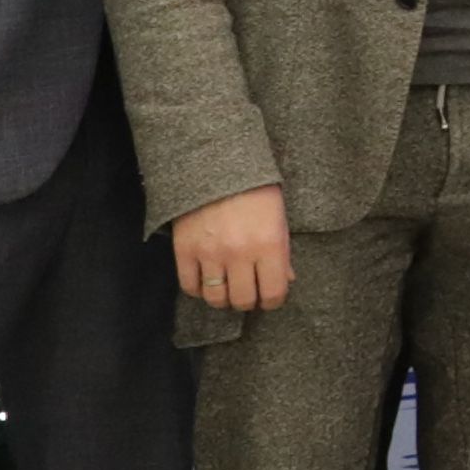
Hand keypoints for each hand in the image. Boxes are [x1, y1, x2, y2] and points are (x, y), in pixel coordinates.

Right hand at [169, 185, 295, 313]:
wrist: (215, 167)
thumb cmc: (255, 191)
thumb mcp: (278, 219)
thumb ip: (282, 253)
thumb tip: (285, 281)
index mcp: (269, 245)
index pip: (273, 293)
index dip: (273, 301)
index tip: (271, 298)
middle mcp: (239, 253)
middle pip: (242, 300)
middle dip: (248, 302)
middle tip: (249, 294)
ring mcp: (209, 253)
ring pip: (215, 297)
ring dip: (223, 299)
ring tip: (227, 290)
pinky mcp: (184, 249)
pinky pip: (189, 285)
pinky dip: (198, 289)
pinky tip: (206, 281)